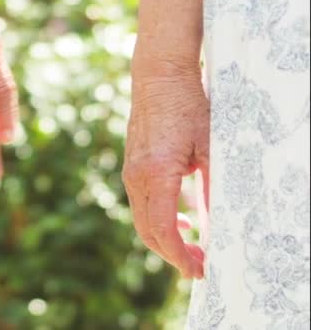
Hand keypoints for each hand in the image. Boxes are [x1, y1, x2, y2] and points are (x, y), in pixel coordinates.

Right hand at [122, 65, 208, 278]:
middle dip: (172, 255)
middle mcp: (136, 178)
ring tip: (192, 247)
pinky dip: (158, 221)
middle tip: (198, 266)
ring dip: (165, 239)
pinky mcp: (132, 168)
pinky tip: (181, 219)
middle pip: (148, 232)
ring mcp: (130, 173)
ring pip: (142, 220)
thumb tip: (217, 223)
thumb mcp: (210, 146)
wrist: (158, 78)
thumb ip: (212, 187)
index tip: (198, 270)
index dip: (179, 256)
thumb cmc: (187, 106)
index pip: (163, 230)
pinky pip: (141, 205)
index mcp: (156, 174)